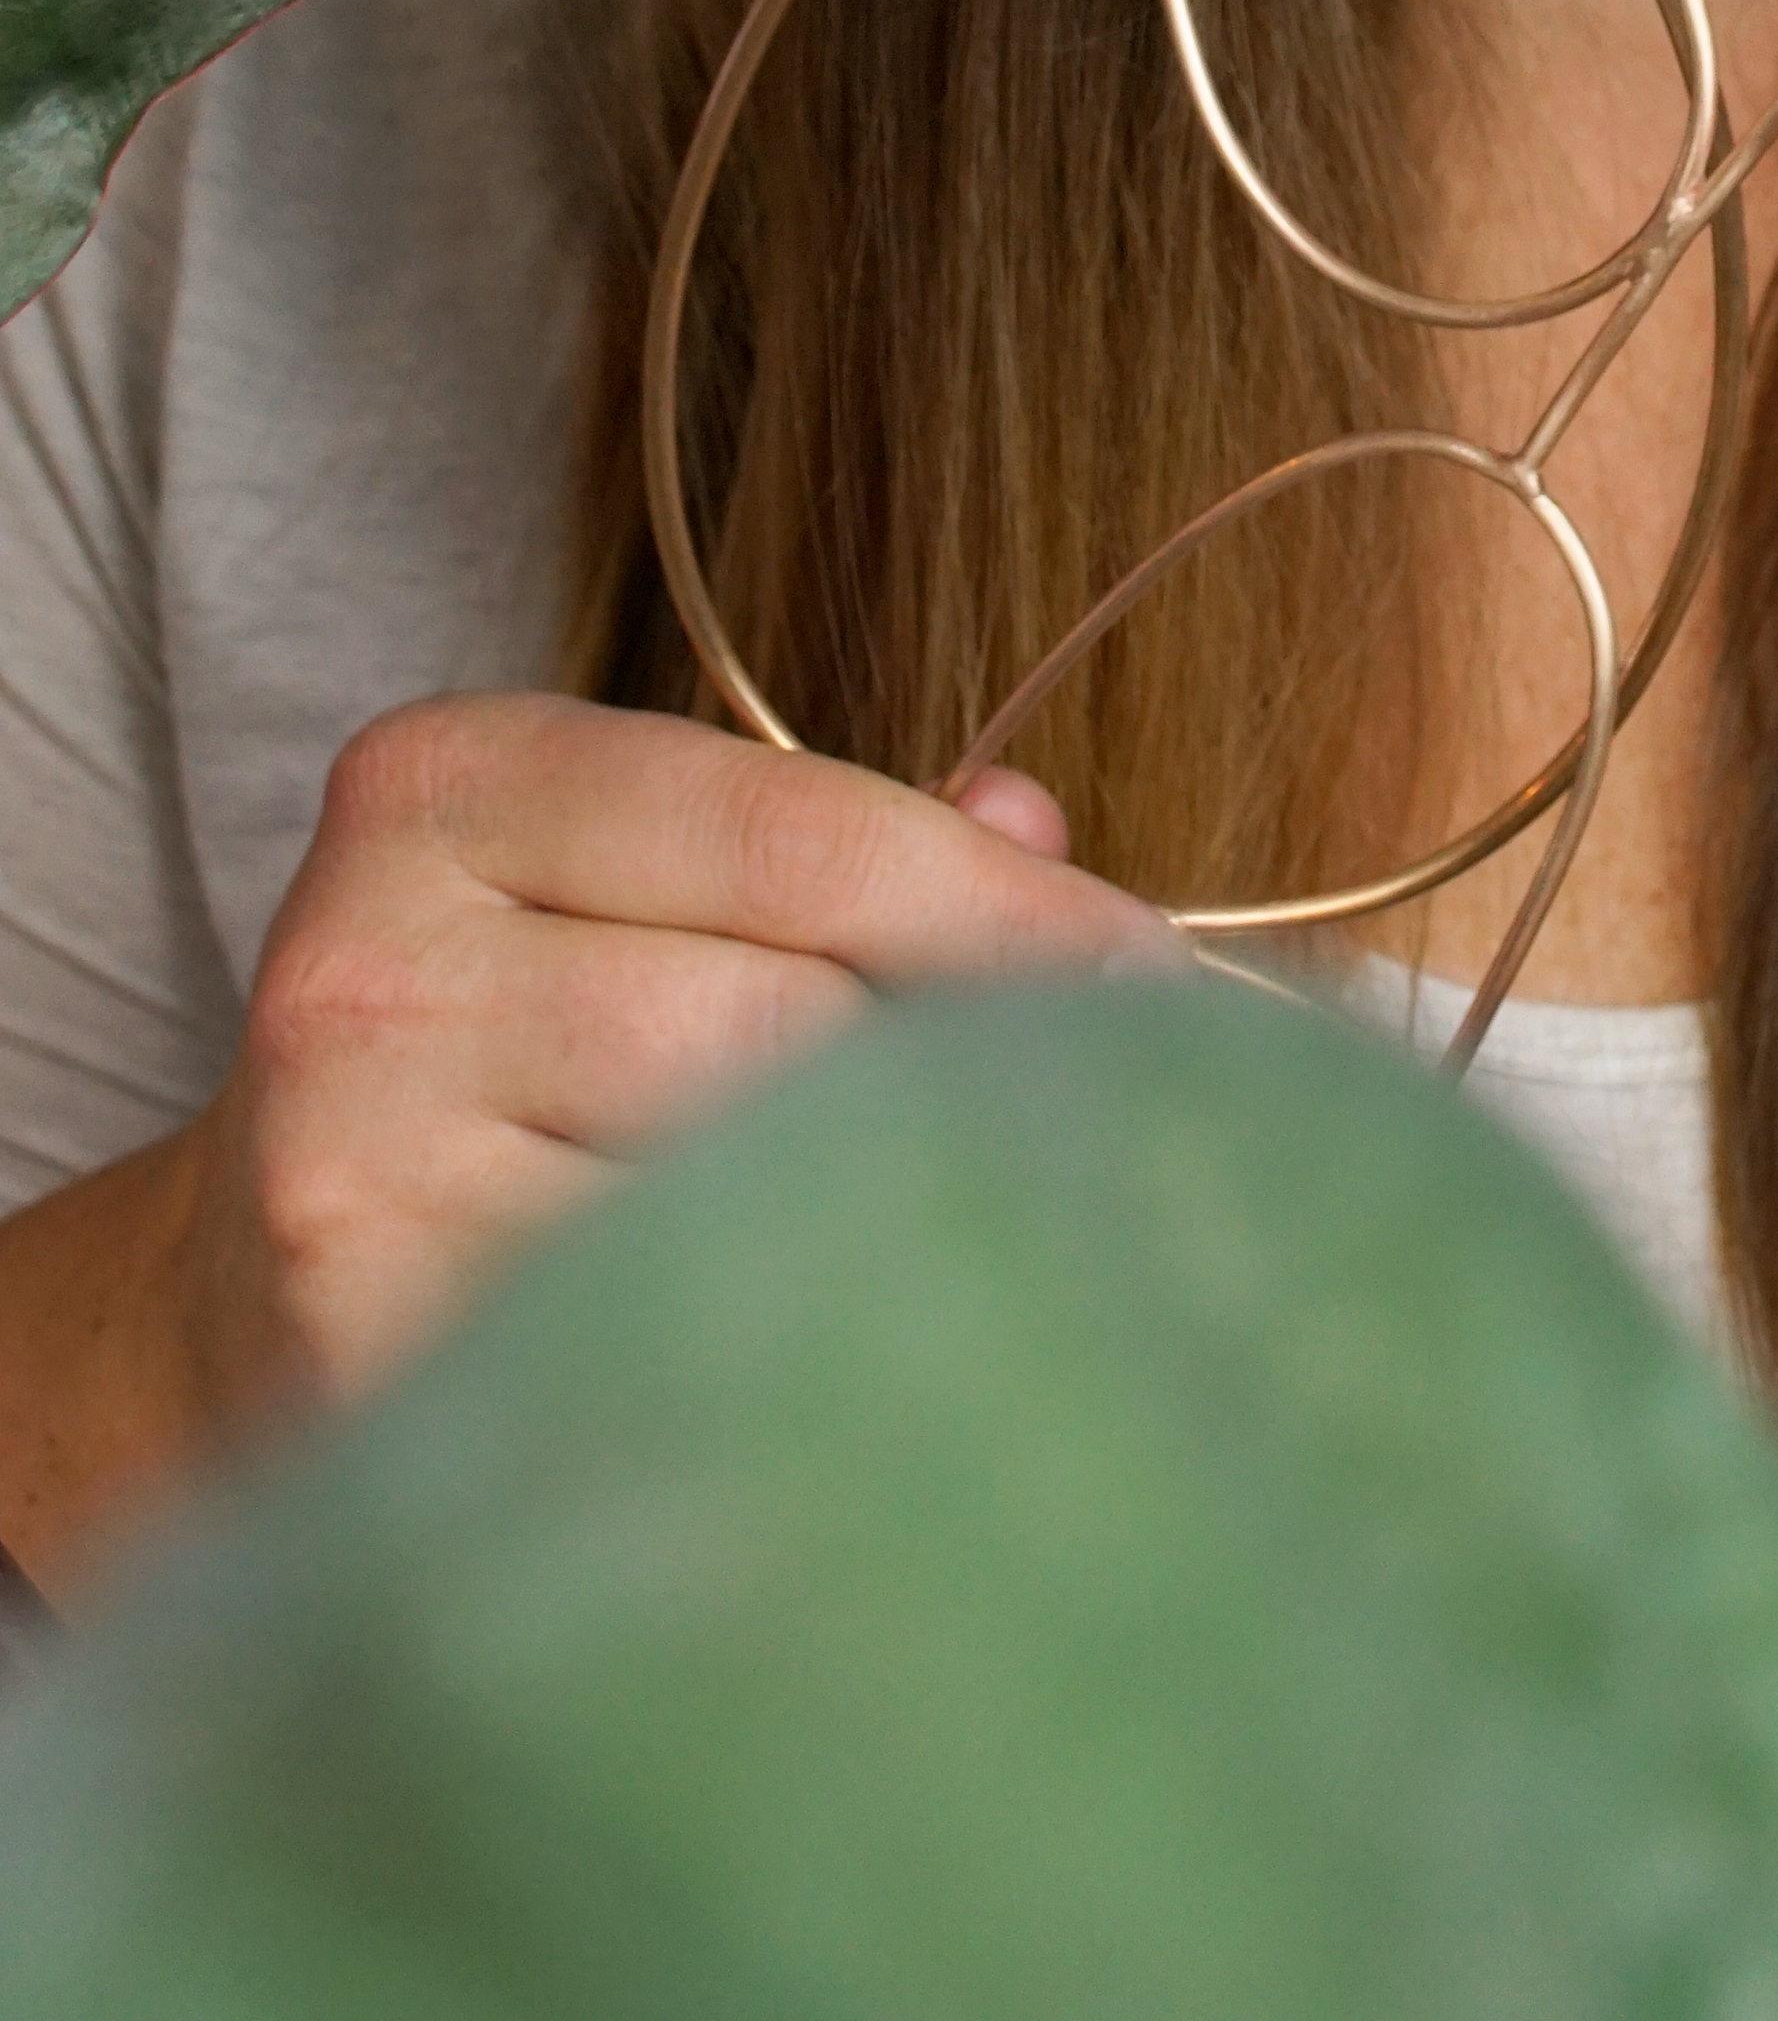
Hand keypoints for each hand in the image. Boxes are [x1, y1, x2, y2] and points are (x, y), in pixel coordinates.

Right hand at [167, 688, 1164, 1432]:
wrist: (224, 1305)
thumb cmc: (498, 1072)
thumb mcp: (623, 897)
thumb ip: (829, 854)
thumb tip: (1048, 838)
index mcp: (448, 785)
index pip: (807, 836)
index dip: (1018, 922)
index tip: (1170, 986)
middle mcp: (373, 960)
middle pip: (790, 1019)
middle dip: (972, 1084)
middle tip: (1128, 1139)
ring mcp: (348, 1171)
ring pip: (737, 1194)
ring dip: (899, 1232)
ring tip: (1009, 1260)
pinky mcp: (358, 1361)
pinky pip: (655, 1346)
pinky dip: (785, 1357)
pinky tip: (872, 1376)